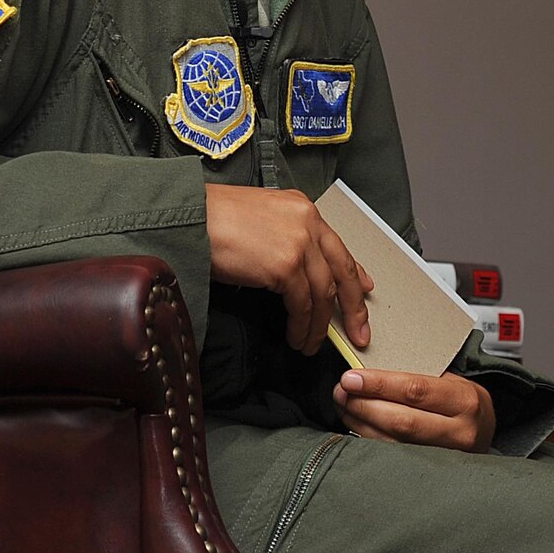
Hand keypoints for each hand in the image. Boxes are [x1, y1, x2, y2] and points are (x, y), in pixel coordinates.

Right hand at [204, 184, 372, 354]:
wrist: (189, 216)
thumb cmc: (210, 217)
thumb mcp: (258, 219)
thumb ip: (284, 238)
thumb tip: (295, 272)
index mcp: (301, 208)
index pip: (337, 245)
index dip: (355, 273)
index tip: (364, 291)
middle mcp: (307, 222)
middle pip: (342, 272)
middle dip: (353, 308)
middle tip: (358, 332)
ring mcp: (299, 243)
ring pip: (323, 294)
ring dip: (319, 326)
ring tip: (310, 344)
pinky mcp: (285, 266)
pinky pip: (302, 305)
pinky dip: (302, 326)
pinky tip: (295, 336)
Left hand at [332, 369, 496, 452]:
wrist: (485, 433)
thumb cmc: (461, 401)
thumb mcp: (450, 380)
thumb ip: (415, 374)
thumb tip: (367, 368)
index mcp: (465, 402)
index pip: (415, 391)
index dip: (379, 385)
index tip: (351, 378)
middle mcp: (460, 433)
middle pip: (402, 421)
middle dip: (364, 405)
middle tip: (341, 391)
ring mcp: (447, 459)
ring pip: (393, 443)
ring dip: (360, 422)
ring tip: (344, 404)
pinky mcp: (432, 474)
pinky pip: (392, 457)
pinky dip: (368, 438)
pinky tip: (355, 423)